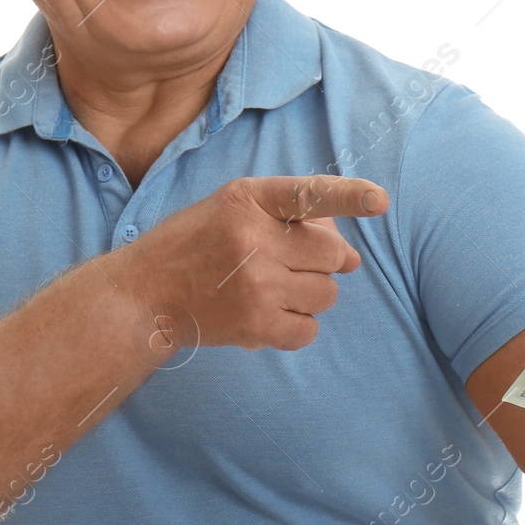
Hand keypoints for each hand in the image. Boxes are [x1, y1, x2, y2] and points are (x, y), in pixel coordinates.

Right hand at [112, 174, 388, 355]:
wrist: (144, 295)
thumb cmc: (195, 244)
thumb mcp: (232, 208)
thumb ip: (286, 214)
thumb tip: (346, 246)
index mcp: (246, 199)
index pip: (309, 194)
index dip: (349, 197)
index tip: (379, 201)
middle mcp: (252, 239)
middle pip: (331, 254)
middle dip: (326, 261)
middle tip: (295, 263)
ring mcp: (254, 285)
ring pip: (327, 293)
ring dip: (312, 293)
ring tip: (276, 288)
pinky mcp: (254, 325)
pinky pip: (309, 329)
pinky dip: (298, 325)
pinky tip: (270, 313)